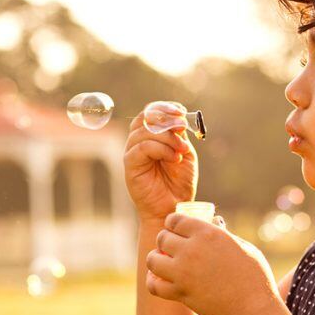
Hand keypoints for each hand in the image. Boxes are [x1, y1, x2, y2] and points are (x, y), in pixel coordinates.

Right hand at [123, 102, 197, 222]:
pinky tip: (174, 158)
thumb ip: (179, 135)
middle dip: (166, 118)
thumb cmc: (179, 182)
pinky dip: (162, 149)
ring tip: (182, 150)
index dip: (165, 107)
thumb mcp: (185, 153)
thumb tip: (178, 118)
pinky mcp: (129, 164)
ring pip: (145, 131)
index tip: (181, 111)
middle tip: (182, 127)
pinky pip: (143, 147)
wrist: (173, 207)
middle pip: (145, 117)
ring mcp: (132, 152)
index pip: (151, 112)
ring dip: (168, 137)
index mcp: (150, 136)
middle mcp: (138, 141)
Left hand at [144, 212, 279, 314]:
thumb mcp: (243, 246)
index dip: (173, 223)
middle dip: (165, 241)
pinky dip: (153, 282)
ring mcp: (183, 272)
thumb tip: (214, 223)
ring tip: (163, 263)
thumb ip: (223, 234)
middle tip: (170, 247)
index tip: (175, 228)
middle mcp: (191, 250)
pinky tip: (160, 280)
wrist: (252, 310)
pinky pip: (154, 285)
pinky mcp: (180, 293)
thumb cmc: (254, 277)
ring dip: (156, 259)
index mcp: (207, 233)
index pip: (174, 220)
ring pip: (152, 260)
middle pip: (161, 238)